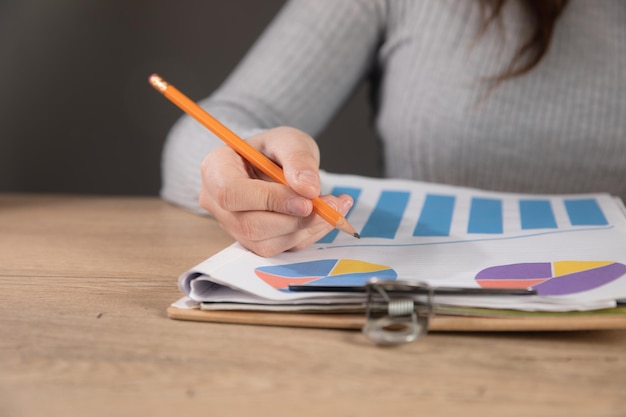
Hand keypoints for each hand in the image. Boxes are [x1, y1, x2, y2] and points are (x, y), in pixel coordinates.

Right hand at [199, 126, 353, 256]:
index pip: (232, 194)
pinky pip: (282, 249)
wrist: (274, 164)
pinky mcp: (255, 242)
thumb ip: (298, 157)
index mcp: (216, 170)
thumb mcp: (289, 140)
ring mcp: (234, 227)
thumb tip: (308, 187)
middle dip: (295, 220)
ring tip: (335, 207)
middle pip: (250, 225)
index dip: (270, 200)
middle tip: (330, 205)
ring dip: (306, 229)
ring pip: (267, 243)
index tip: (306, 199)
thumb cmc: (273, 149)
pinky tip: (327, 216)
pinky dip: (309, 234)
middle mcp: (218, 204)